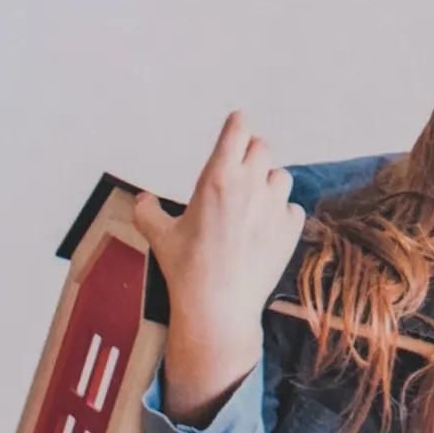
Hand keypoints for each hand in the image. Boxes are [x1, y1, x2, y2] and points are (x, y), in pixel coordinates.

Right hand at [156, 111, 302, 427]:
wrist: (217, 307)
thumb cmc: (186, 270)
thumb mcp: (159, 236)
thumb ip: (147, 212)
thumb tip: (141, 200)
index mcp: (218, 176)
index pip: (239, 127)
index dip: (237, 125)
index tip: (235, 128)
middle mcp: (250, 184)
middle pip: (262, 147)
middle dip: (250, 155)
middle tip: (238, 172)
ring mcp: (274, 205)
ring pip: (280, 176)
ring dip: (267, 183)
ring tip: (250, 205)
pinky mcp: (290, 229)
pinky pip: (292, 208)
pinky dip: (282, 214)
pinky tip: (265, 230)